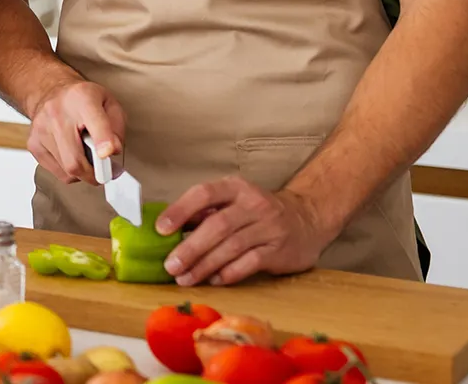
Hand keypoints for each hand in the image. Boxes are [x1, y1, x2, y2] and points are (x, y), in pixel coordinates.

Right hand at [26, 79, 126, 184]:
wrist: (51, 92)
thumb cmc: (82, 99)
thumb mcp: (109, 103)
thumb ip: (117, 127)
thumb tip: (113, 151)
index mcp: (82, 98)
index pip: (94, 122)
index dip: (103, 140)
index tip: (108, 153)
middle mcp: (57, 113)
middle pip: (75, 159)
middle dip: (94, 174)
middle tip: (106, 172)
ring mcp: (42, 130)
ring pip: (67, 170)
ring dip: (83, 170)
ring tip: (87, 154)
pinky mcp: (33, 144)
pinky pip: (58, 172)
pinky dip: (70, 171)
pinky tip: (73, 154)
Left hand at [157, 177, 337, 286]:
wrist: (307, 219)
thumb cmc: (257, 213)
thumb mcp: (232, 202)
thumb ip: (203, 214)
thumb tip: (165, 229)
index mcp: (236, 187)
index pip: (204, 193)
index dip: (180, 210)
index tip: (160, 229)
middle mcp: (253, 204)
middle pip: (217, 225)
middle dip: (190, 248)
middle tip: (170, 266)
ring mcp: (269, 227)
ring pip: (231, 247)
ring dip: (204, 265)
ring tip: (185, 278)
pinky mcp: (280, 250)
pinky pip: (250, 263)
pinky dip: (229, 273)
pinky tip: (213, 281)